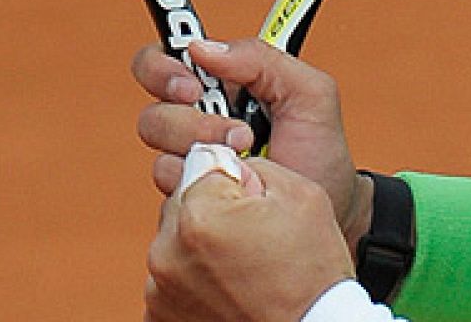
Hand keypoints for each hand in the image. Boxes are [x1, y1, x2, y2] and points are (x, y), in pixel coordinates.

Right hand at [133, 40, 372, 248]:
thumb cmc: (319, 150)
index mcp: (222, 85)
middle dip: (184, 117)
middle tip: (229, 131)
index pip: (165, 60)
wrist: (333, 212)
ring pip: (157, 146)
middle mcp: (197, 119)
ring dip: (200, 147)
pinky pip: (167, 185)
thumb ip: (262, 59)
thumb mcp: (308, 93)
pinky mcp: (188, 195)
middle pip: (154, 108)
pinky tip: (232, 183)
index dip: (163, 67)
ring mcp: (190, 160)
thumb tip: (201, 47)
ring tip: (246, 155)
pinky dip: (197, 180)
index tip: (194, 87)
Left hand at [144, 157, 353, 321]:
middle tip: (253, 235)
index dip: (234, 180)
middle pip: (183, 204)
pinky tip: (230, 289)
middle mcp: (168, 252)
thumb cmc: (311, 277)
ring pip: (176, 243)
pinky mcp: (159, 317)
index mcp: (201, 215)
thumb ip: (257, 167)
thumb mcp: (302, 196)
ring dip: (202, 247)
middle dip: (213, 211)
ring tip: (244, 269)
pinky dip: (196, 281)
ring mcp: (160, 291)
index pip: (202, 164)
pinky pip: (172, 280)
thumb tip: (232, 168)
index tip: (253, 199)